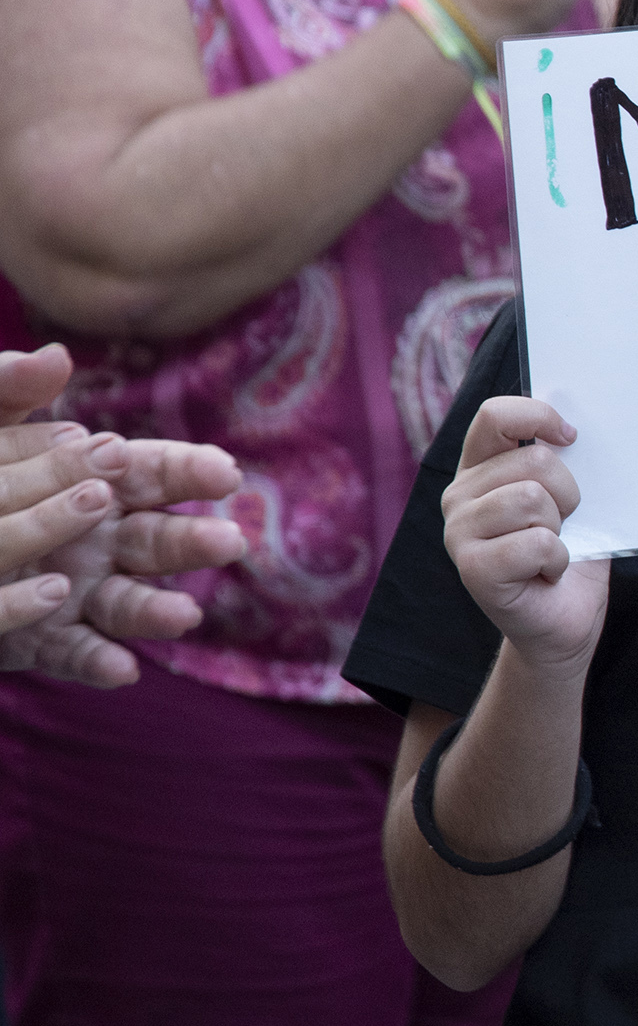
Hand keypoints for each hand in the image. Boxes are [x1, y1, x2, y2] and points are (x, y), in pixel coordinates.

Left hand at [0, 347, 244, 681]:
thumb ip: (9, 390)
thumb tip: (58, 356)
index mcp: (93, 483)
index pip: (154, 473)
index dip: (190, 471)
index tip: (223, 472)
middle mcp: (97, 540)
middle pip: (157, 541)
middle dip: (194, 542)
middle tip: (227, 542)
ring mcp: (73, 591)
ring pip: (127, 603)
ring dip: (157, 612)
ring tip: (181, 616)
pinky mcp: (40, 639)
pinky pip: (72, 653)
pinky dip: (98, 662)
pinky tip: (121, 669)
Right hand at [443, 397, 609, 675]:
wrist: (566, 619)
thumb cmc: (572, 550)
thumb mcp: (571, 496)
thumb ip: (562, 460)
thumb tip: (574, 429)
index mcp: (480, 468)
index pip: (494, 415)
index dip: (538, 416)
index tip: (570, 438)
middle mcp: (460, 495)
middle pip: (534, 461)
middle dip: (569, 494)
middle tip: (562, 525)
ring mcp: (459, 532)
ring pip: (534, 499)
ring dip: (560, 528)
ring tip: (550, 549)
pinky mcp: (472, 568)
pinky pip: (536, 542)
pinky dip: (557, 559)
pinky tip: (545, 573)